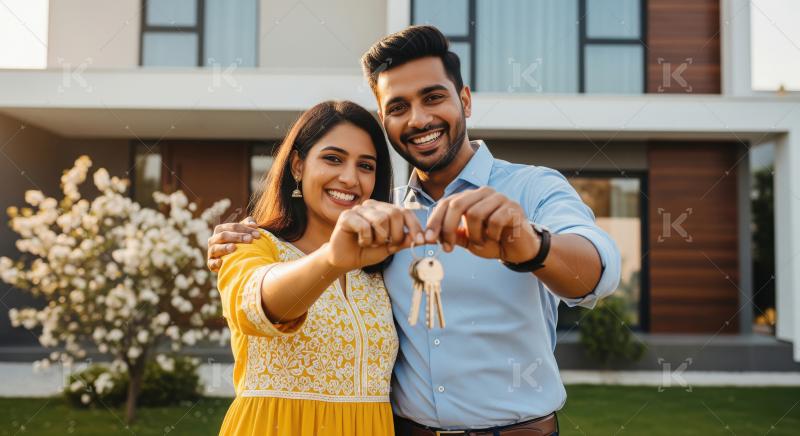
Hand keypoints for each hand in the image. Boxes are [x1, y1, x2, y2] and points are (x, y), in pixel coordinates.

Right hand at [207, 216, 260, 271]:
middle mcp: (214, 239)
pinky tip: (222, 262)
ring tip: (234, 247)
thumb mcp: (243, 232)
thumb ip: (248, 224)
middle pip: (224, 235)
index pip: (232, 227)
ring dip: (225, 247)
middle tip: (249, 240)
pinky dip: (216, 263)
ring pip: (216, 248)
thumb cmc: (240, 242)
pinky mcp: (211, 263)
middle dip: (237, 237)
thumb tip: (253, 225)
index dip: (245, 229)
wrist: (233, 259)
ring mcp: (211, 251)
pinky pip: (211, 263)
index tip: (257, 234)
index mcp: (221, 229)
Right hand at [327, 200, 424, 270]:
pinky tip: (361, 242)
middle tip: (388, 245)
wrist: (345, 260)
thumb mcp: (390, 247)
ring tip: (372, 244)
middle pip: (394, 213)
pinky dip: (366, 239)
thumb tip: (423, 238)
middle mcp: (373, 206)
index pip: (405, 211)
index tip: (422, 241)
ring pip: (380, 219)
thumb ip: (404, 241)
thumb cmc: (367, 251)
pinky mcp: (347, 216)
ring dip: (379, 238)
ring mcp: (359, 209)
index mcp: (385, 210)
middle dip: (396, 235)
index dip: (415, 226)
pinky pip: (364, 226)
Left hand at [424, 187, 538, 262]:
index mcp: (469, 197)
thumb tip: (428, 236)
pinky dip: (491, 234)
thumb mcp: (467, 240)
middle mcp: (483, 193)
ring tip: (480, 243)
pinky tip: (495, 239)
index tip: (429, 240)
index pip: (445, 203)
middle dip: (448, 228)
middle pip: (456, 205)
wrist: (518, 250)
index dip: (435, 221)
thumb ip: (451, 235)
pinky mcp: (513, 207)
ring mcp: (499, 198)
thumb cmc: (492, 242)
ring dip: (474, 235)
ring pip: (475, 213)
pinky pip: (495, 220)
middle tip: (449, 248)